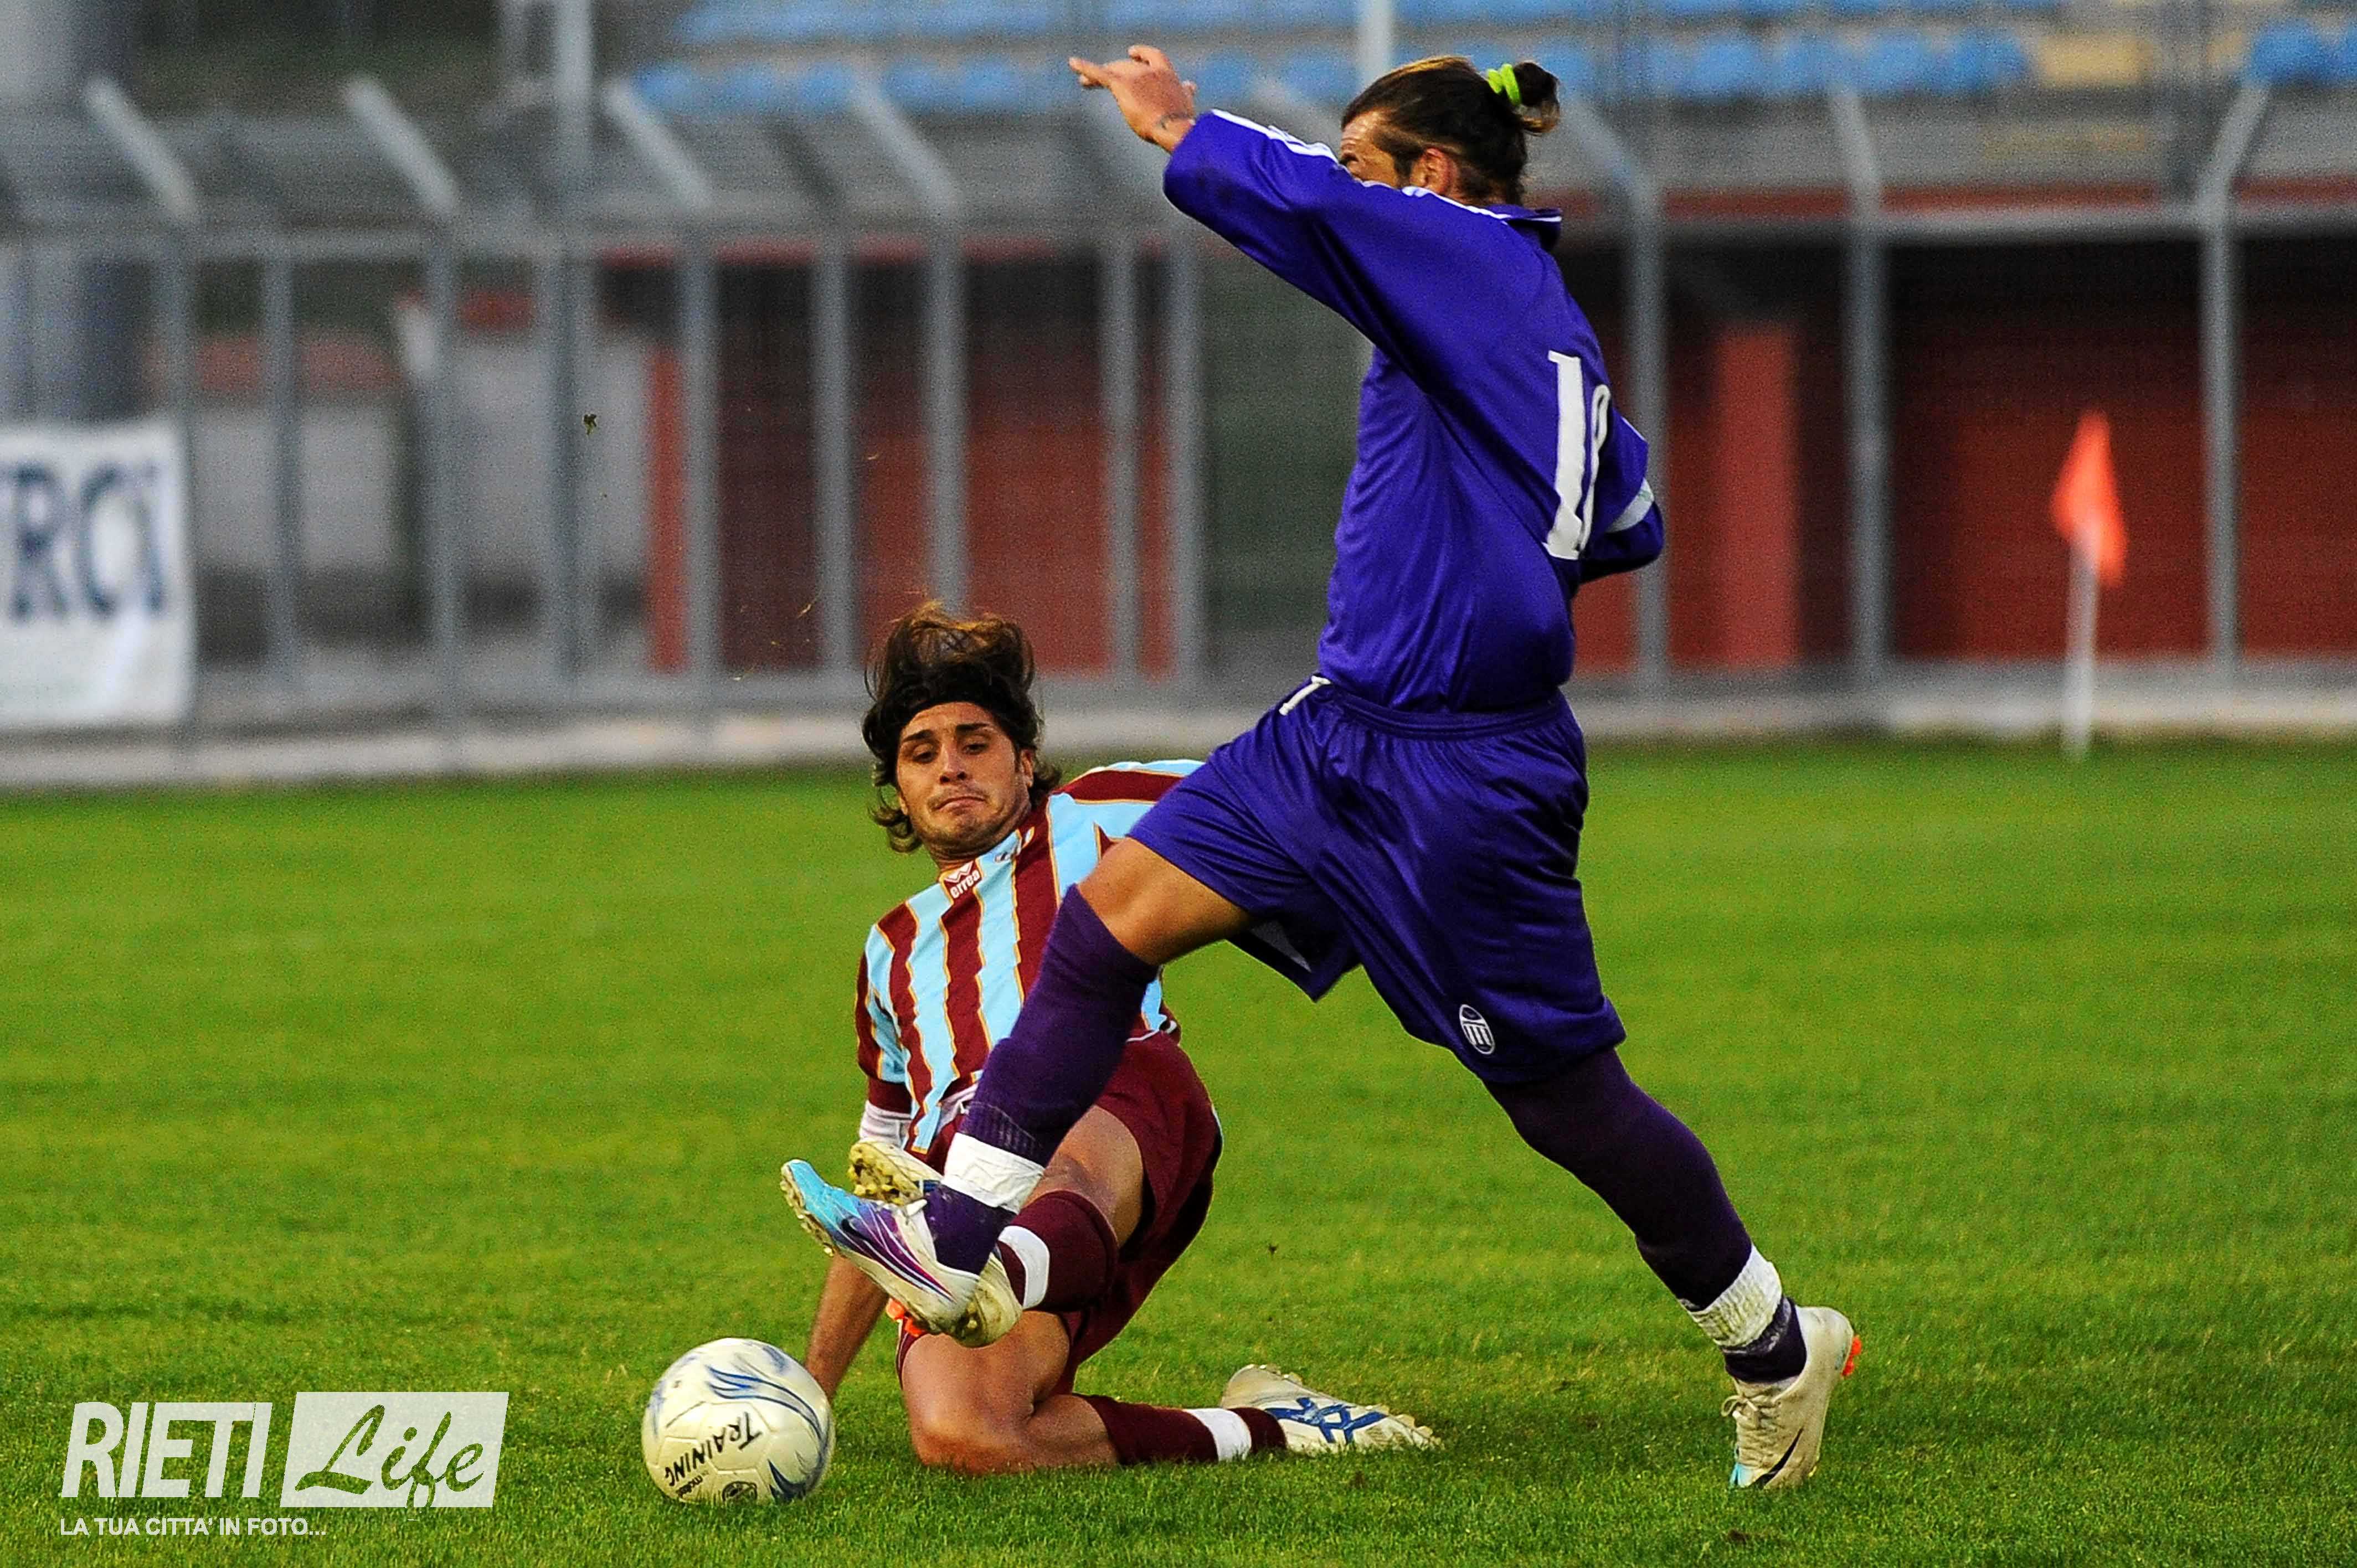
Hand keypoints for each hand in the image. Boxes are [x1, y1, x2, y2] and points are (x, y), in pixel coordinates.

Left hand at [1069, 45, 1196, 151]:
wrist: (1175, 128)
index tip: (1132, 52)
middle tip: (1102, 76)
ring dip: (1097, 75)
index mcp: (1167, 75)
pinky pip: (1100, 74)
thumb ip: (1184, 93)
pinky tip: (1072, 63)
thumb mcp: (1184, 104)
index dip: (1141, 54)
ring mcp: (1136, 77)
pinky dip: (1084, 67)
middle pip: (1128, 66)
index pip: (1153, 57)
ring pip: (1112, 71)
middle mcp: (1150, 71)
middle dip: (1115, 70)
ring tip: (1084, 83)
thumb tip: (1190, 85)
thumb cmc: (1182, 123)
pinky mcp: (1122, 85)